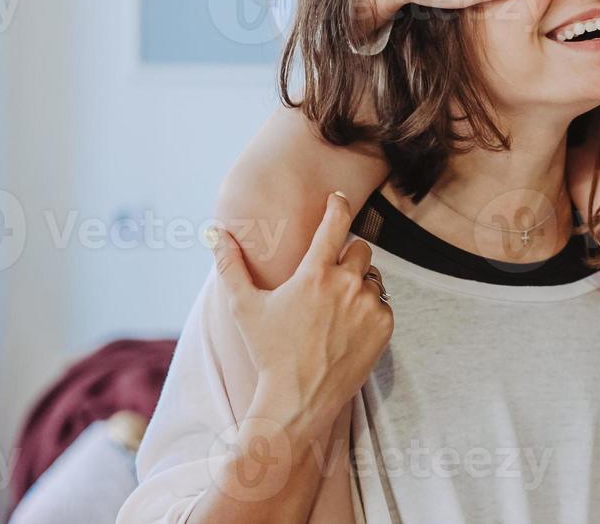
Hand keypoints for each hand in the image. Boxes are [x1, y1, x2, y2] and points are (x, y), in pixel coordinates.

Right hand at [211, 192, 393, 436]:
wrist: (298, 400)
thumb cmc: (268, 352)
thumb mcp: (244, 308)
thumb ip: (230, 266)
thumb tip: (215, 233)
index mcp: (315, 274)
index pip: (335, 223)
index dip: (338, 206)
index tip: (339, 199)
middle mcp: (346, 285)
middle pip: (361, 248)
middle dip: (347, 257)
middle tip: (328, 280)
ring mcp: (369, 306)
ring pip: (372, 277)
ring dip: (357, 285)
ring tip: (334, 312)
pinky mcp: (384, 326)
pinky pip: (382, 304)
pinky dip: (368, 311)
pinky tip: (347, 330)